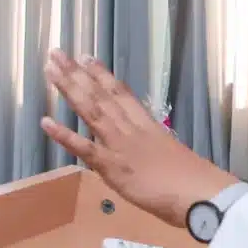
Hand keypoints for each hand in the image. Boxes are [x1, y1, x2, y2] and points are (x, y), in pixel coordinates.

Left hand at [42, 52, 236, 227]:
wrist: (202, 194)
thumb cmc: (194, 182)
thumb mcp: (173, 156)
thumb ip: (154, 150)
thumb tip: (145, 151)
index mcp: (148, 125)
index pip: (122, 93)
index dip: (102, 75)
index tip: (87, 58)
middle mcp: (131, 129)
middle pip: (101, 95)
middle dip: (77, 73)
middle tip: (57, 53)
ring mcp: (120, 145)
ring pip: (90, 110)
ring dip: (68, 89)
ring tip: (50, 69)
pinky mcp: (112, 166)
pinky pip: (83, 148)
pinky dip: (63, 135)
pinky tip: (45, 122)